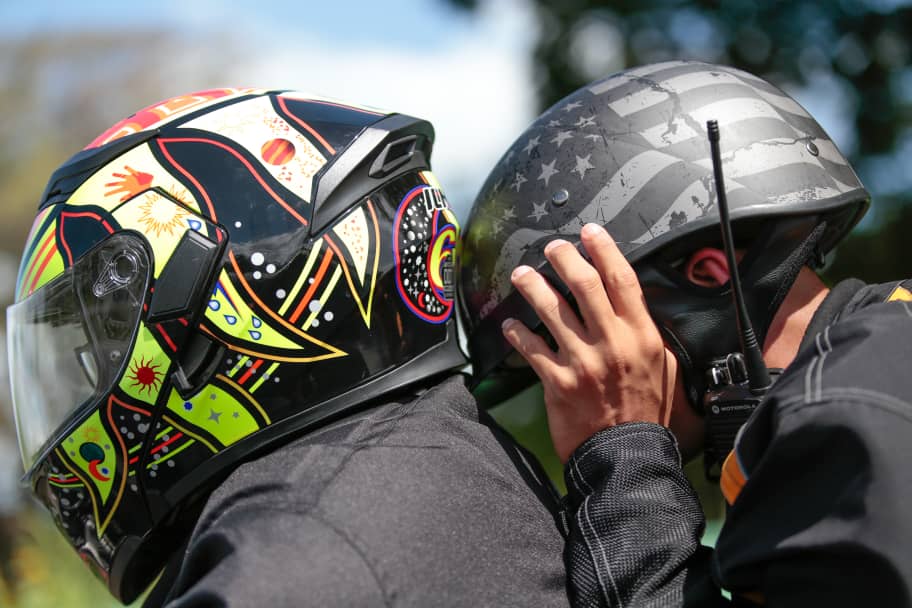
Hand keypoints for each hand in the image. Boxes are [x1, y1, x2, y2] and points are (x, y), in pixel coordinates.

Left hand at [502, 223, 673, 462]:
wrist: (628, 454)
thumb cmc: (647, 414)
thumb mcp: (664, 369)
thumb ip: (648, 337)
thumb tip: (633, 312)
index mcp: (641, 335)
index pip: (621, 280)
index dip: (605, 250)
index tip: (590, 232)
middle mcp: (612, 343)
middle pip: (585, 286)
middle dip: (565, 259)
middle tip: (552, 247)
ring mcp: (584, 361)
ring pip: (553, 311)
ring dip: (534, 287)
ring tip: (522, 273)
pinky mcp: (559, 382)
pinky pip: (531, 349)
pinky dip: (517, 333)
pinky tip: (509, 324)